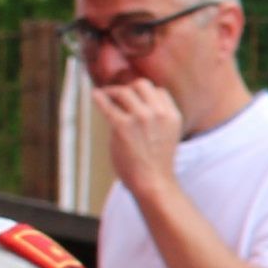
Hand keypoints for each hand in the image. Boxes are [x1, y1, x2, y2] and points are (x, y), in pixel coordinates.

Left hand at [92, 77, 185, 198]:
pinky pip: (106, 104)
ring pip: (124, 91)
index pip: (159, 92)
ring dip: (113, 92)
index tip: (135, 99)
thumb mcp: (167, 135)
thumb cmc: (157, 163)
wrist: (153, 182)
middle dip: (130, 89)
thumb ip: (157, 118)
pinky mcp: (122, 125)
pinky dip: (99, 97)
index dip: (146, 95)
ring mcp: (140, 118)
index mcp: (172, 115)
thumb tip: (135, 104)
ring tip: (106, 96)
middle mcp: (158, 113)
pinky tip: (95, 95)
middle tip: (119, 94)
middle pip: (142, 86)